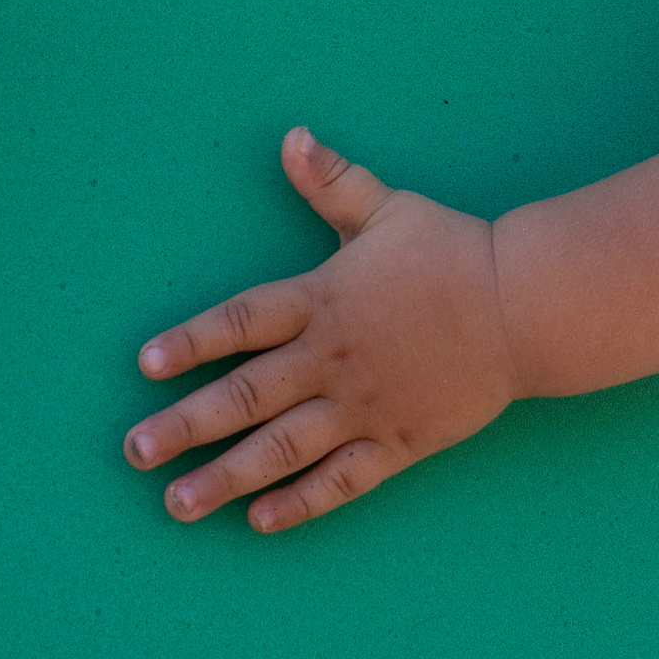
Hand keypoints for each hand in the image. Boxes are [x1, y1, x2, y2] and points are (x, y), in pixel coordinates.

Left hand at [122, 128, 516, 535]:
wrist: (524, 306)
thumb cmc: (451, 251)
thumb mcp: (387, 208)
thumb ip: (331, 182)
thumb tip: (290, 137)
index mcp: (322, 299)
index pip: (241, 323)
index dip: (192, 342)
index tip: (146, 364)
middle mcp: (332, 357)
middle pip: (245, 396)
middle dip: (185, 426)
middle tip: (134, 452)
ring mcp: (363, 404)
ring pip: (283, 449)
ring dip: (226, 477)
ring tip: (178, 503)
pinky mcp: (397, 441)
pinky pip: (342, 480)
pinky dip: (301, 502)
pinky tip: (259, 521)